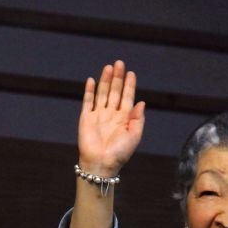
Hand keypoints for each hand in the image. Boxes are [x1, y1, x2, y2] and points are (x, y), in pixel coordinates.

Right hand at [77, 60, 144, 176]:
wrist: (101, 164)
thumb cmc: (119, 153)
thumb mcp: (134, 136)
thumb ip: (138, 119)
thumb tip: (141, 102)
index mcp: (124, 118)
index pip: (127, 97)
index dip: (129, 85)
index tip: (131, 73)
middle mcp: (111, 114)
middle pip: (115, 92)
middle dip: (117, 78)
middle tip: (119, 63)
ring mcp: (98, 115)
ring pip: (102, 93)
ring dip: (105, 81)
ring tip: (108, 67)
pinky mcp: (86, 119)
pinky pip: (87, 102)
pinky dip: (89, 91)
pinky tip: (91, 80)